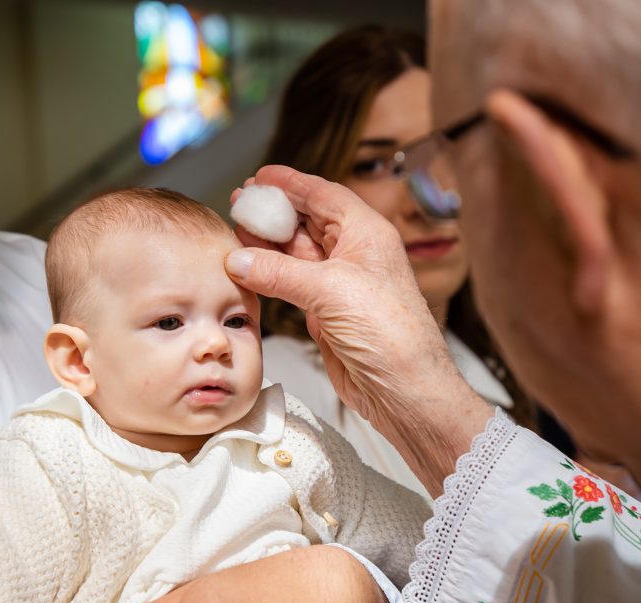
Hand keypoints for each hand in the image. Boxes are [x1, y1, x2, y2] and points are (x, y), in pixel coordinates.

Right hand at [227, 166, 493, 492]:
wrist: (404, 389)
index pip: (324, 195)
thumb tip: (238, 259)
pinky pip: (290, 284)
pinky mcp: (326, 313)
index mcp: (367, 234)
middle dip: (273, 210)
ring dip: (266, 242)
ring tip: (236, 229)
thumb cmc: (390, 335)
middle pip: (307, 220)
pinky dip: (268, 275)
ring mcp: (339, 285)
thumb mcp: (330, 291)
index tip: (261, 175)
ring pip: (296, 253)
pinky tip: (247, 268)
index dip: (292, 182)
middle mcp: (354, 255)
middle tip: (240, 201)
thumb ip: (279, 272)